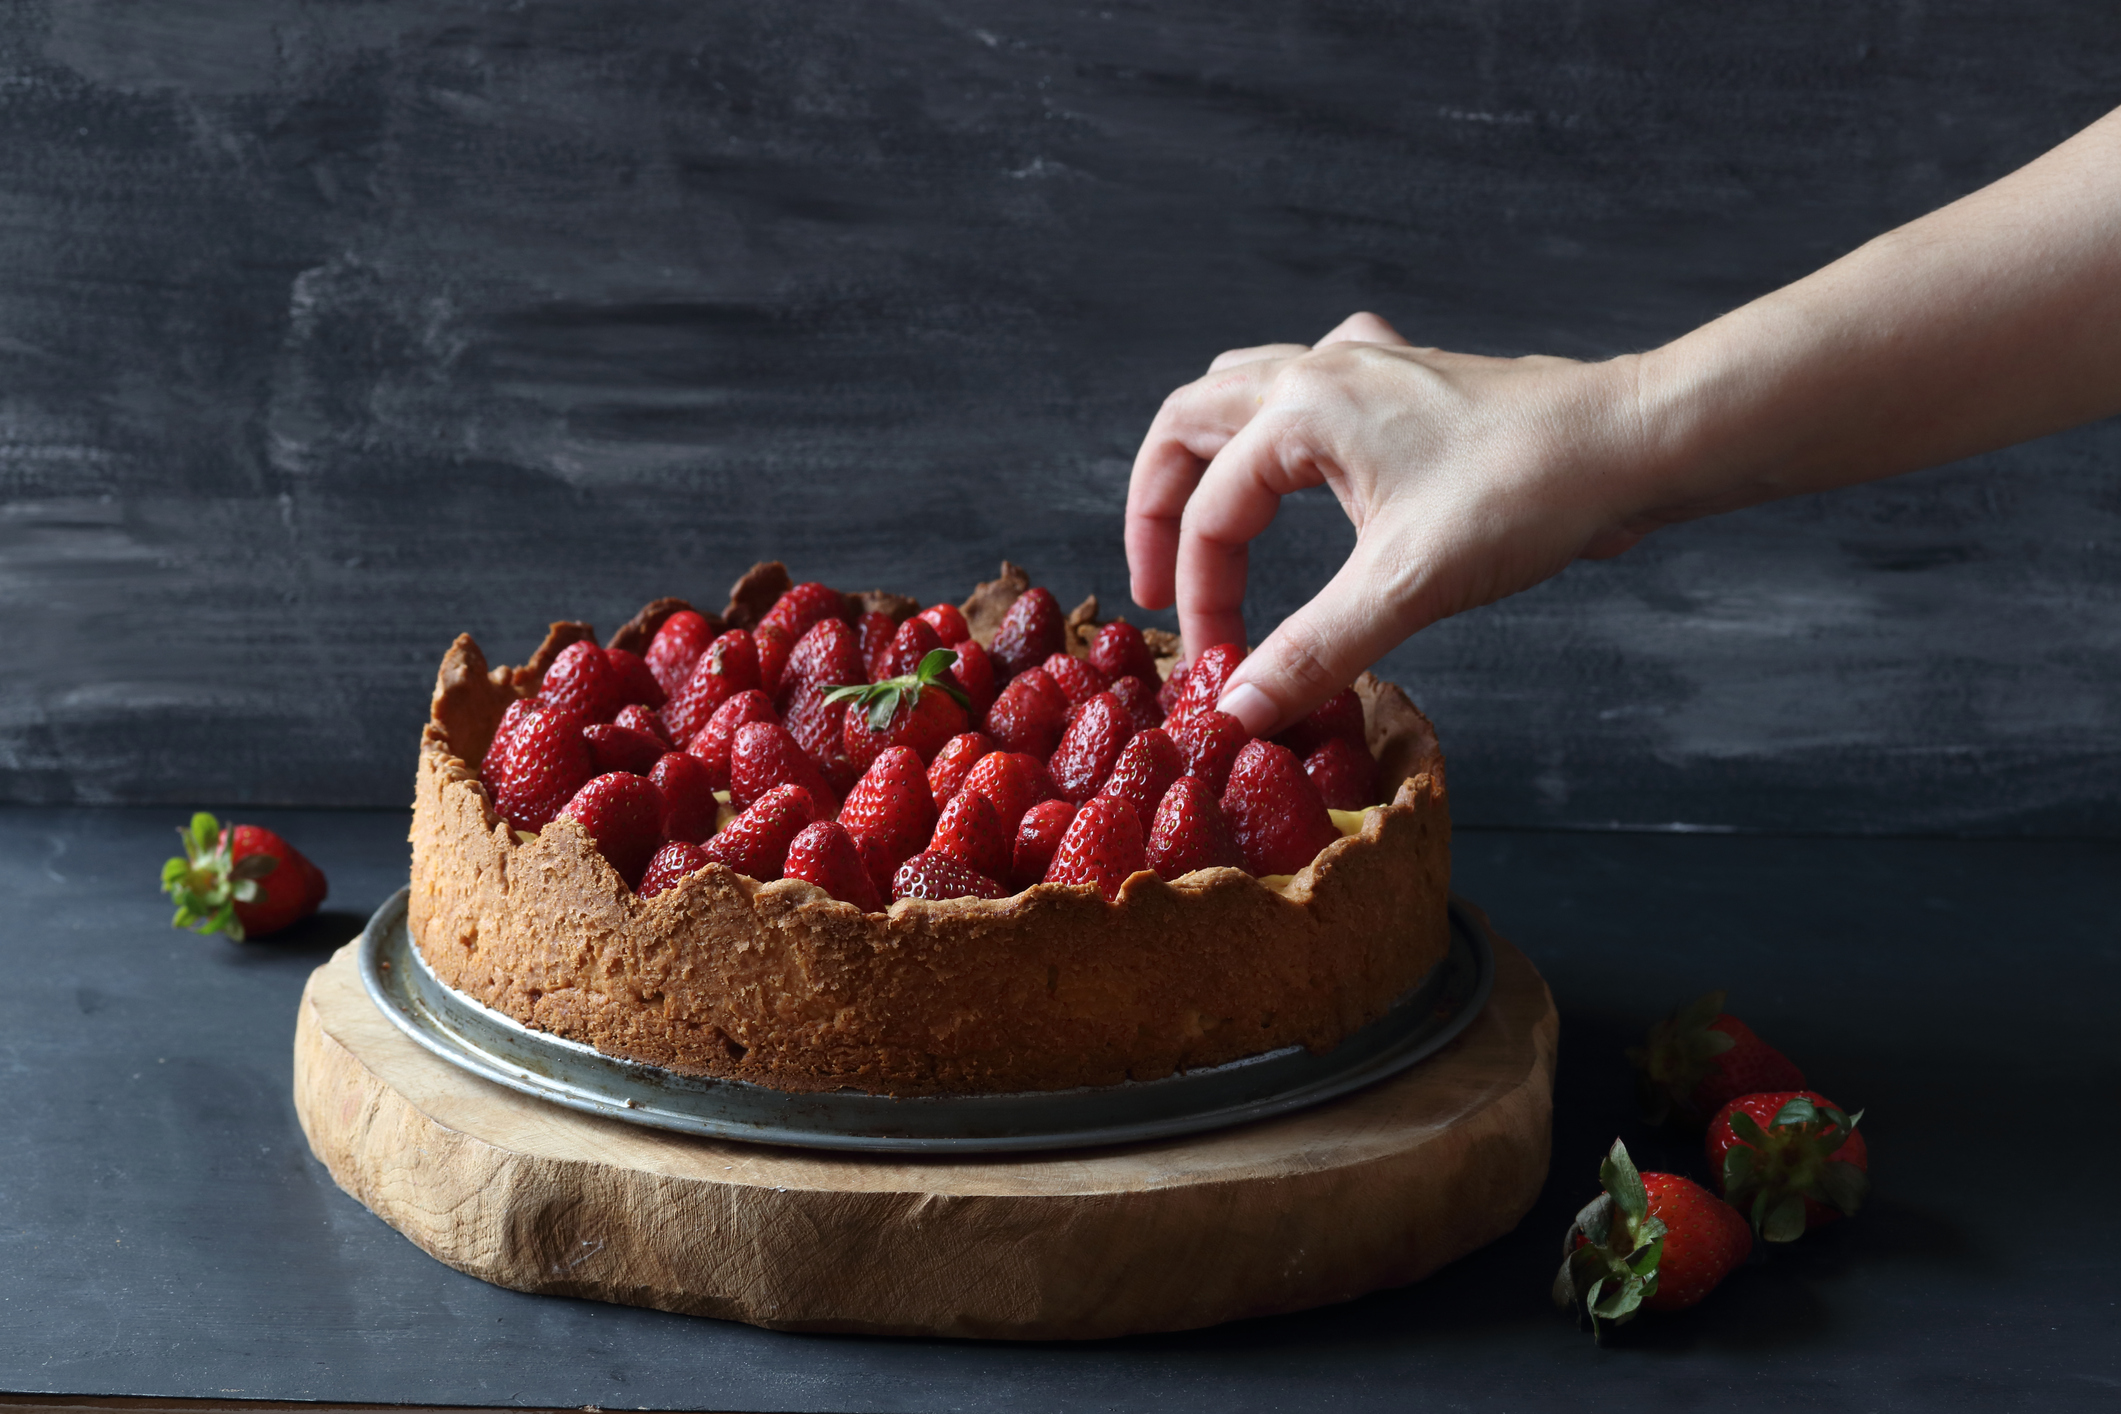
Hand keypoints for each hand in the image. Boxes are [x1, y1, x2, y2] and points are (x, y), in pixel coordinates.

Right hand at [1126, 312, 1652, 734]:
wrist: (1634, 444)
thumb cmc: (1529, 493)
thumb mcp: (1405, 586)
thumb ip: (1312, 651)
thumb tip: (1237, 711)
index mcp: (1302, 410)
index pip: (1211, 511)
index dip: (1200, 596)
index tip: (1219, 667)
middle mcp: (1321, 373)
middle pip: (1191, 422)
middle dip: (1160, 505)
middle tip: (1156, 584)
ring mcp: (1367, 370)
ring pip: (1246, 390)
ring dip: (1209, 453)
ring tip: (1201, 517)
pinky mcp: (1410, 386)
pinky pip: (1318, 382)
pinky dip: (1288, 420)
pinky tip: (1308, 454)